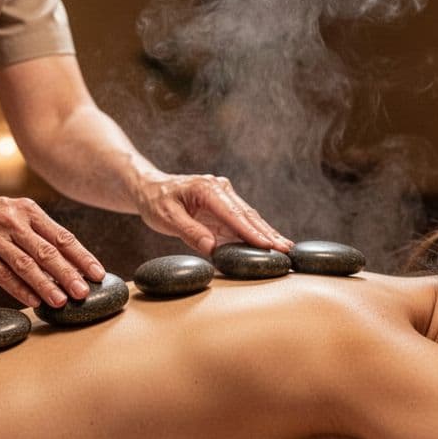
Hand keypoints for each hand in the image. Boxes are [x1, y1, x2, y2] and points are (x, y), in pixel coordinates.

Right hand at [0, 188, 103, 307]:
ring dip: (47, 284)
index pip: (61, 236)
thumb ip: (35, 231)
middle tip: (85, 292)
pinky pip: (2, 274)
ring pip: (26, 264)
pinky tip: (33, 301)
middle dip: (69, 273)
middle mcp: (13, 222)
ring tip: (62, 301)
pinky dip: (19, 289)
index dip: (82, 256)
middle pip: (47, 251)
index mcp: (27, 210)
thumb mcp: (10, 211)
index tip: (98, 273)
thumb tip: (65, 259)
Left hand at [134, 173, 291, 255]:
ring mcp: (225, 197)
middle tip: (286, 250)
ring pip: (250, 218)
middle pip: (248, 215)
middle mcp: (220, 189)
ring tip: (286, 248)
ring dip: (267, 233)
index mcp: (207, 189)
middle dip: (268, 233)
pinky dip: (257, 233)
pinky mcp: (224, 207)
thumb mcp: (166, 217)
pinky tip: (271, 243)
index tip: (267, 245)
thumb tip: (211, 247)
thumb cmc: (156, 201)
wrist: (151, 189)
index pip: (233, 213)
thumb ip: (189, 231)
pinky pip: (243, 221)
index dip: (251, 231)